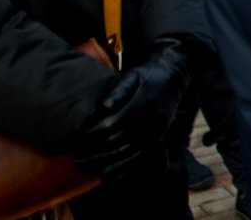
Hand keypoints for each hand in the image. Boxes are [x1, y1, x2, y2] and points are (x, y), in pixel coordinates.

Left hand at [68, 38, 191, 180]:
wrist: (173, 78)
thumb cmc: (145, 76)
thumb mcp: (132, 75)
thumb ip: (118, 91)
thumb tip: (104, 108)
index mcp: (143, 103)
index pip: (111, 125)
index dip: (91, 134)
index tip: (78, 137)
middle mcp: (152, 121)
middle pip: (117, 144)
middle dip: (94, 154)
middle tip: (77, 159)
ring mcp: (157, 132)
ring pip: (126, 155)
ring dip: (105, 164)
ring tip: (88, 167)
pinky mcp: (158, 139)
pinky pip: (138, 160)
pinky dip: (121, 169)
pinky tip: (107, 174)